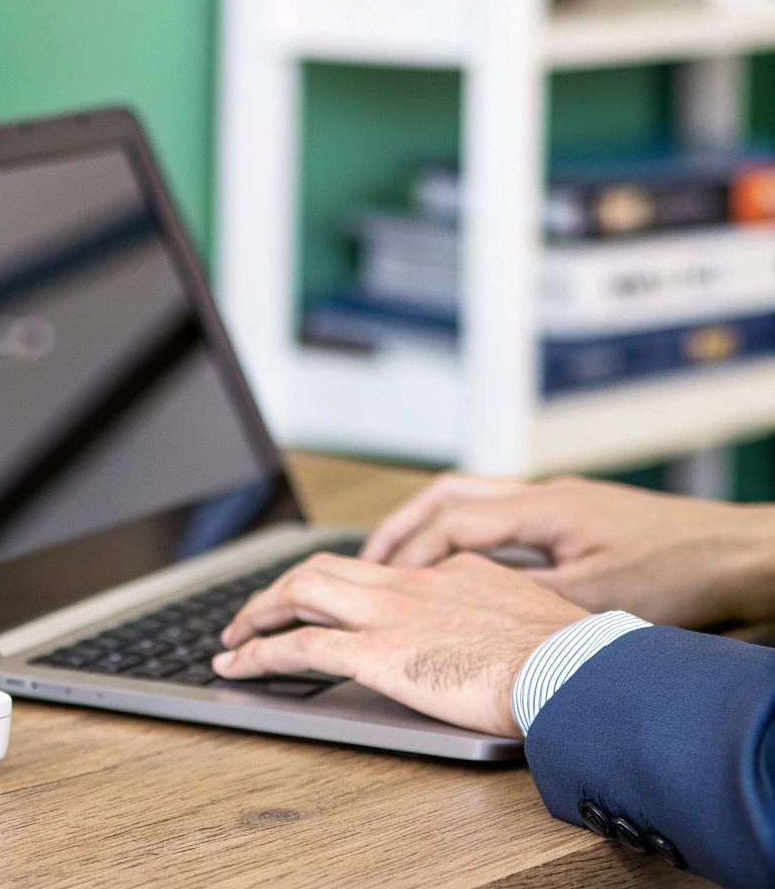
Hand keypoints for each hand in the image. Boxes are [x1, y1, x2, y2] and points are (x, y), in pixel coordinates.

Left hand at [214, 552, 587, 736]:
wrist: (574, 671)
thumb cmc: (571, 658)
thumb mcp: (535, 617)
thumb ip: (500, 615)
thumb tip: (499, 634)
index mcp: (450, 573)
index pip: (380, 570)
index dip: (341, 585)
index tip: (325, 600)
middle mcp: (411, 584)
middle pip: (324, 568)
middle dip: (280, 588)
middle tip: (255, 614)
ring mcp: (389, 615)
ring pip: (299, 593)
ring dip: (257, 613)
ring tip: (233, 636)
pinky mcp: (376, 653)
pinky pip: (299, 647)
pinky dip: (259, 654)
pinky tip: (239, 666)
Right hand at [360, 473, 774, 627]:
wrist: (738, 554)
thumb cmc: (680, 572)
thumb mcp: (593, 599)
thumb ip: (522, 599)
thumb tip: (465, 611)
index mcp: (541, 507)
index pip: (449, 521)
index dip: (407, 553)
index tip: (378, 583)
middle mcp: (543, 494)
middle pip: (445, 494)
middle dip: (399, 528)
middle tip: (367, 562)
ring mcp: (558, 501)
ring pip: (469, 499)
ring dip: (429, 528)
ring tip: (402, 563)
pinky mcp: (573, 517)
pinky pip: (498, 516)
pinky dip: (464, 538)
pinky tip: (463, 569)